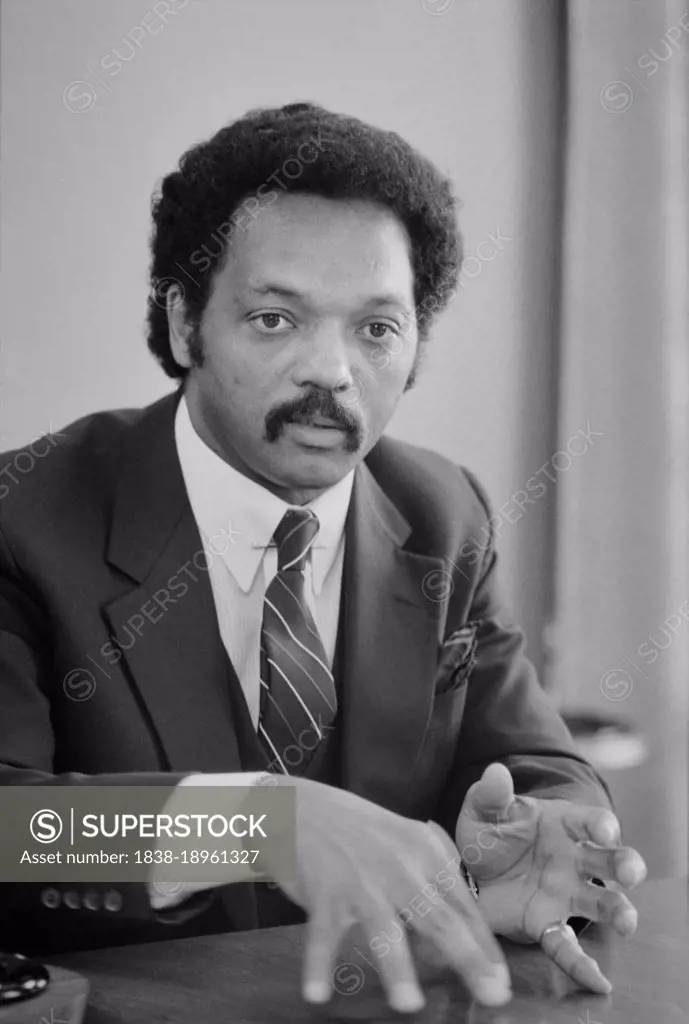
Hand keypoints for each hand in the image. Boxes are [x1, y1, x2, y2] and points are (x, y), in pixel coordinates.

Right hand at [265, 775, 511, 1013]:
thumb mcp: (406, 843)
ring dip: (397, 968)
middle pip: (439, 919)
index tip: (501, 982)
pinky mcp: (324, 892)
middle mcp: (399, 867)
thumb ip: (434, 881)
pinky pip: (321, 935)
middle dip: (468, 958)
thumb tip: (463, 931)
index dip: (485, 946)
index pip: (463, 905)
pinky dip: (318, 965)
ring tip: (410, 1004)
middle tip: (492, 996)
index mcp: (425, 853)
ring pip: (384, 929)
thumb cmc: (360, 831)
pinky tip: (317, 995)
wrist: (302, 806)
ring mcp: (360, 881)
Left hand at [455, 763, 646, 993]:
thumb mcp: (484, 809)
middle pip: (609, 861)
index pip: (591, 821)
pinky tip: (598, 982)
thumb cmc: (489, 832)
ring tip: (626, 923)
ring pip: (601, 904)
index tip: (605, 830)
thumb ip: (492, 793)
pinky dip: (582, 965)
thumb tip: (495, 771)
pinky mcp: (547, 925)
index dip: (601, 824)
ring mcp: (565, 894)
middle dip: (624, 865)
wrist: (469, 869)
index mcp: (563, 825)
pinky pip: (567, 947)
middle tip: (629, 874)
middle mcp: (573, 860)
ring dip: (618, 912)